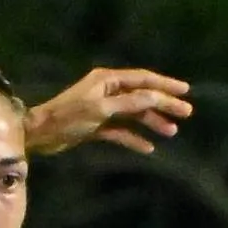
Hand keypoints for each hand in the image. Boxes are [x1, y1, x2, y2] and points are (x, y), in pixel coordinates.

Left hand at [26, 66, 193, 157]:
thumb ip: (129, 103)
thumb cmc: (69, 117)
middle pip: (142, 96)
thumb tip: (155, 97)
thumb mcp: (101, 109)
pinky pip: (122, 130)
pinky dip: (134, 138)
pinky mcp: (98, 126)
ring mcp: (103, 108)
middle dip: (164, 104)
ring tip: (171, 132)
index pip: (142, 79)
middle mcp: (107, 91)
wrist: (42, 134)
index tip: (185, 91)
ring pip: (134, 114)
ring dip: (152, 122)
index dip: (164, 84)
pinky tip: (148, 148)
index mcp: (107, 80)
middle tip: (186, 113)